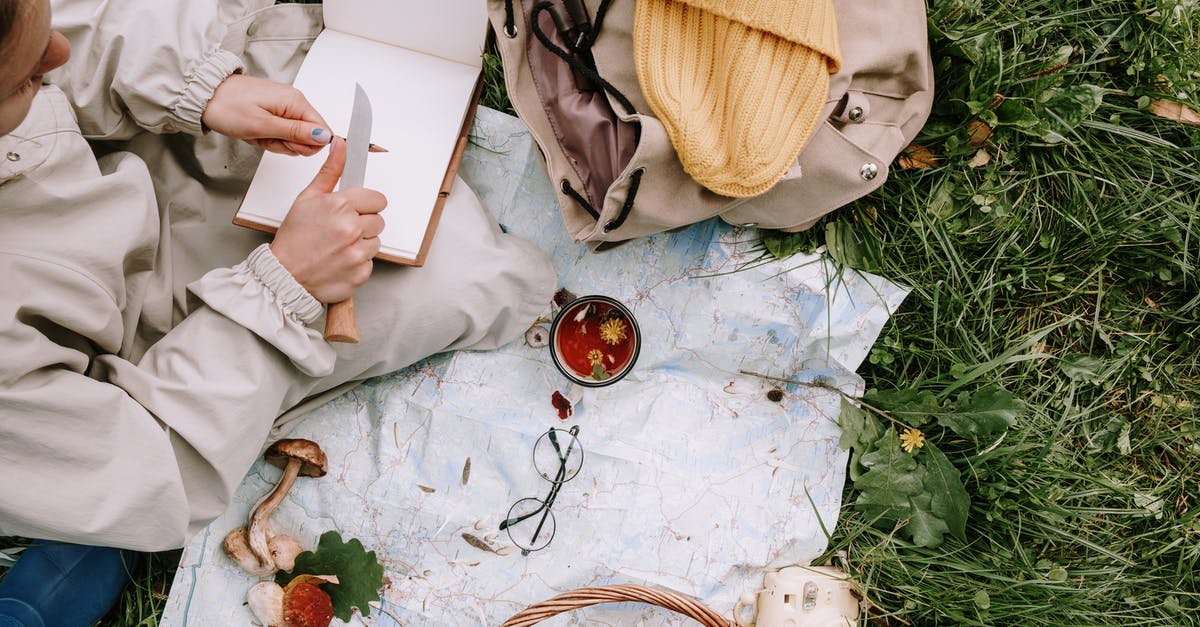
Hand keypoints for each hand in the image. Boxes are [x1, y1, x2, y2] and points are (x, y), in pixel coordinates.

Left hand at [202, 74, 333, 155]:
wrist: (205, 95)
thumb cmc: (227, 107)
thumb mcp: (262, 125)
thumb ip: (296, 132)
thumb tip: (325, 137)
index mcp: (295, 101)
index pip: (322, 131)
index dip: (305, 145)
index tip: (284, 142)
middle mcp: (293, 100)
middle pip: (308, 136)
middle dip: (287, 144)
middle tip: (266, 137)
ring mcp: (284, 104)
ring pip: (293, 136)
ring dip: (275, 141)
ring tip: (257, 133)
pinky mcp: (275, 109)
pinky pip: (282, 130)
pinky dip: (268, 136)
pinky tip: (256, 131)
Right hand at [270, 138, 386, 302]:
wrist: (285, 275)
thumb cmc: (294, 238)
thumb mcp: (308, 198)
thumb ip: (330, 171)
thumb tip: (341, 145)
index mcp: (341, 206)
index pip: (378, 199)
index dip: (366, 204)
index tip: (355, 209)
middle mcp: (352, 229)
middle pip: (378, 220)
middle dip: (363, 223)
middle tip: (341, 229)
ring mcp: (358, 253)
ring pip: (376, 241)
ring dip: (361, 243)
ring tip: (338, 245)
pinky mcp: (361, 273)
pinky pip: (370, 262)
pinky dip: (357, 262)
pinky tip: (339, 260)